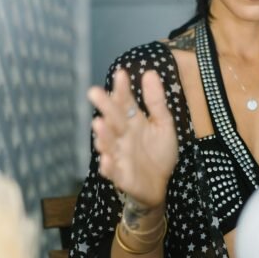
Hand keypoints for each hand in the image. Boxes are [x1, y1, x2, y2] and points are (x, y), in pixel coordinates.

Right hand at [87, 69, 178, 209]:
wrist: (162, 184)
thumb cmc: (159, 152)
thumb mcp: (163, 124)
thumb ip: (156, 101)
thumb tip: (150, 72)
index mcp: (133, 121)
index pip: (125, 102)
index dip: (122, 89)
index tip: (120, 73)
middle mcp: (122, 136)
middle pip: (113, 119)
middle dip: (105, 106)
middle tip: (95, 92)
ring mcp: (119, 155)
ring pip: (108, 144)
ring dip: (103, 135)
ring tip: (99, 123)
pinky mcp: (121, 176)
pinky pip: (112, 171)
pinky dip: (108, 166)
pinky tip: (106, 159)